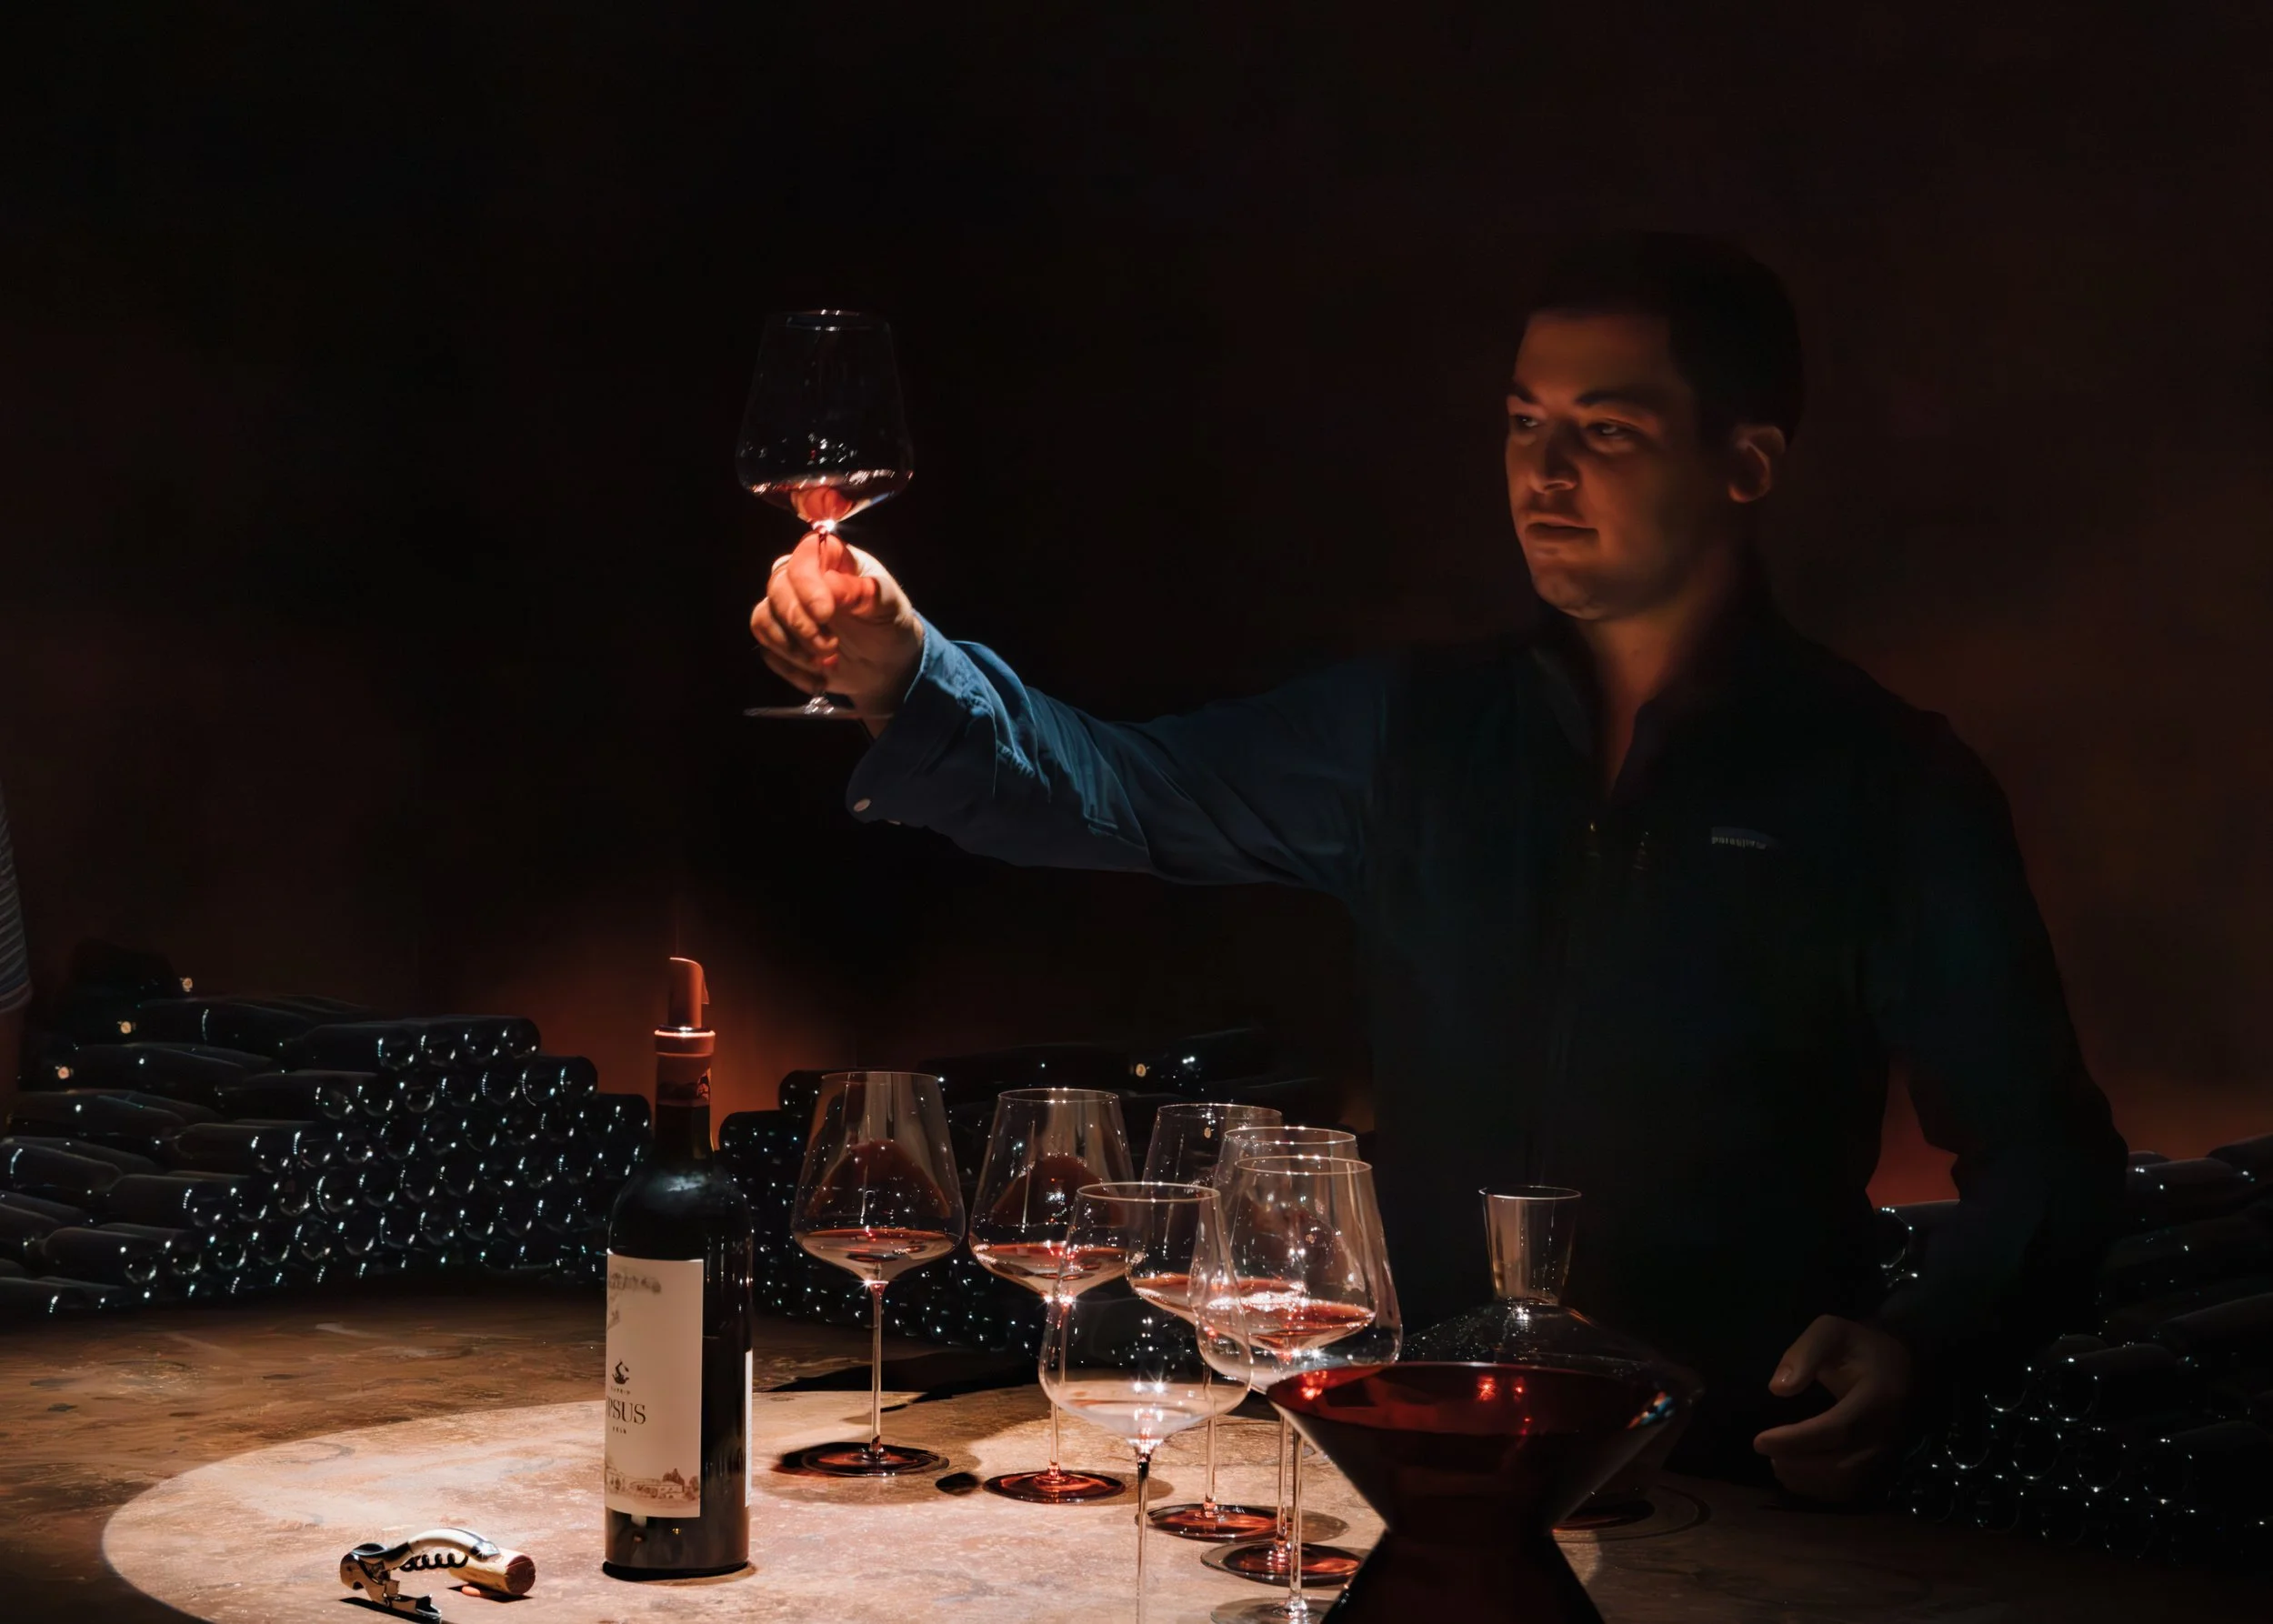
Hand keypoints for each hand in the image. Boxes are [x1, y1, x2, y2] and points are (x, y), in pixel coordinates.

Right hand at [749, 530, 924, 725]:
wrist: (886, 666)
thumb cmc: (889, 624)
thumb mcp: (889, 606)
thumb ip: (866, 591)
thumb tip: (831, 584)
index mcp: (832, 559)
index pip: (806, 554)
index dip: (807, 584)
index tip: (824, 614)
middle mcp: (802, 578)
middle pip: (777, 587)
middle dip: (800, 624)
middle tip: (830, 647)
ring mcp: (786, 607)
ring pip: (764, 619)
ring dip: (793, 649)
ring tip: (828, 664)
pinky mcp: (779, 637)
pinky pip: (767, 650)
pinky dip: (792, 669)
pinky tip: (819, 679)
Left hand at [1752, 1314, 1913, 1501]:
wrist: (1901, 1364)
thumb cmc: (1858, 1347)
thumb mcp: (1830, 1331)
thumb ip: (1804, 1354)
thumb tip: (1778, 1389)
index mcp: (1877, 1398)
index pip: (1837, 1429)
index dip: (1797, 1440)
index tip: (1760, 1441)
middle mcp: (1886, 1432)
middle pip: (1841, 1463)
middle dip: (1797, 1463)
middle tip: (1764, 1451)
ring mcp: (1887, 1453)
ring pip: (1846, 1483)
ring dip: (1806, 1480)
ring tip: (1776, 1462)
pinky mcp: (1882, 1465)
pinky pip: (1851, 1490)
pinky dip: (1820, 1490)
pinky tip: (1795, 1475)